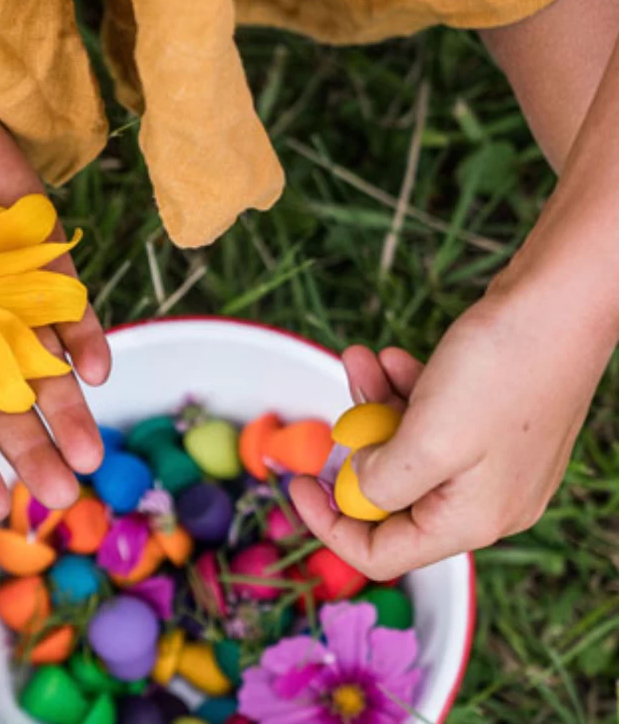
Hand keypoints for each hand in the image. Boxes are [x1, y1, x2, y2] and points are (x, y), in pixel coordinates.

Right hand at [0, 69, 109, 520]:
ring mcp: (8, 290)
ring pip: (45, 361)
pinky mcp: (39, 249)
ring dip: (69, 406)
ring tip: (90, 456)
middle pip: (5, 399)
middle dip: (31, 447)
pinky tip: (96, 368)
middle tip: (58, 493)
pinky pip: (67, 298)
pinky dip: (82, 332)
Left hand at [290, 294, 609, 578]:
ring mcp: (489, 459)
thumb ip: (383, 479)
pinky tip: (393, 356)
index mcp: (471, 519)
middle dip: (356, 443)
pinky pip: (428, 417)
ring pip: (405, 445)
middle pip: (391, 495)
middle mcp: (484, 499)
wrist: (560, 304)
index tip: (296, 480)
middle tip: (341, 400)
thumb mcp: (428, 439)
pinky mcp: (490, 420)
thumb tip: (357, 486)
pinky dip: (402, 389)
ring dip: (373, 403)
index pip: (382, 552)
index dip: (329, 523)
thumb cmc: (502, 371)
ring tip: (360, 359)